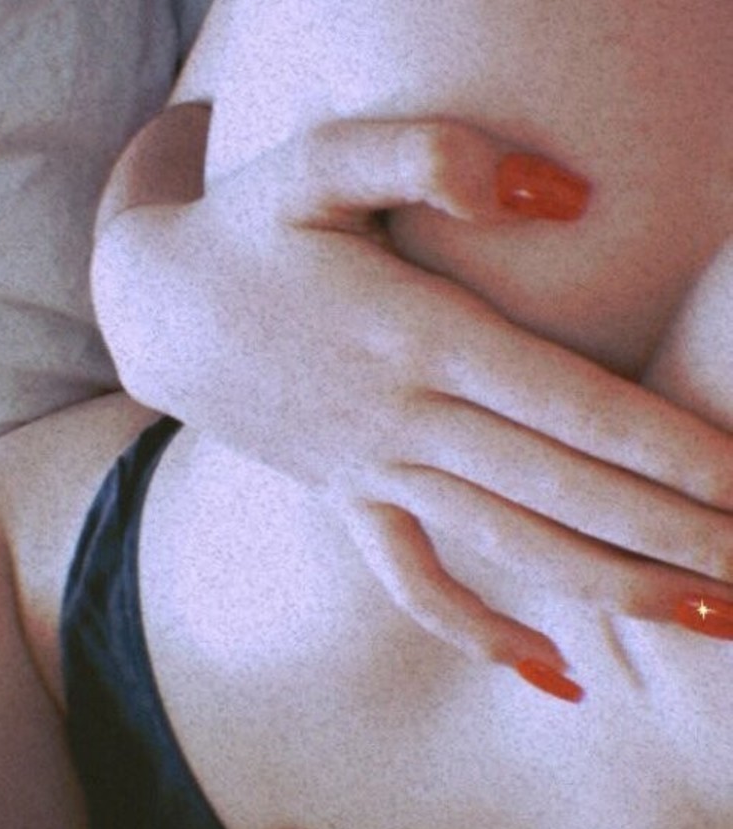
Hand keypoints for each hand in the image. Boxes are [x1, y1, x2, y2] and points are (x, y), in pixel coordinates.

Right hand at [92, 103, 732, 676]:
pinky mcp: (345, 497)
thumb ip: (428, 153)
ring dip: (616, 586)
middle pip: (561, 489)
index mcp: (416, 333)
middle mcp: (404, 418)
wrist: (150, 303)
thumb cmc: (248, 218)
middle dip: (673, 533)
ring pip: (511, 543)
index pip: (567, 404)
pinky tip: (552, 675)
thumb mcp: (319, 160)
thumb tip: (557, 191)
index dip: (663, 448)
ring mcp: (373, 470)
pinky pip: (413, 581)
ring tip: (710, 617)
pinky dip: (477, 631)